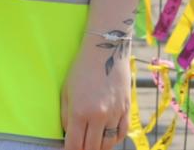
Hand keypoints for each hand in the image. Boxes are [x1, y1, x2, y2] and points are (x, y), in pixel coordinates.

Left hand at [60, 30, 131, 149]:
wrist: (106, 52)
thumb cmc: (81, 70)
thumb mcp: (66, 92)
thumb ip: (66, 117)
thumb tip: (68, 135)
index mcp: (80, 111)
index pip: (75, 144)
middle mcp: (99, 116)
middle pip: (92, 147)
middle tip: (80, 147)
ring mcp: (115, 114)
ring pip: (108, 144)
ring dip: (99, 147)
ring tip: (92, 144)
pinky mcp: (127, 110)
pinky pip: (122, 134)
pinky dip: (114, 140)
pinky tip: (107, 138)